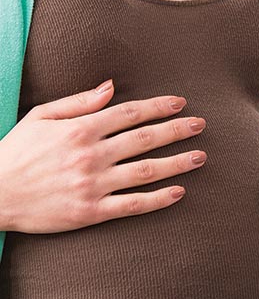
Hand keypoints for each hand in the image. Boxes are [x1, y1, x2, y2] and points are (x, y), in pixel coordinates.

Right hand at [0, 80, 205, 232]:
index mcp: (81, 129)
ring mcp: (93, 185)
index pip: (130, 113)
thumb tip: (111, 86)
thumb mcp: (42, 116)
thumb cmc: (16, 152)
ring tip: (200, 156)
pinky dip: (158, 199)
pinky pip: (132, 205)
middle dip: (177, 130)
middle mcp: (91, 155)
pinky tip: (178, 192)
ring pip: (145, 171)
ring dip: (177, 163)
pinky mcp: (90, 212)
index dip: (159, 107)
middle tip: (201, 124)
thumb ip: (79, 102)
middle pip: (145, 139)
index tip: (180, 102)